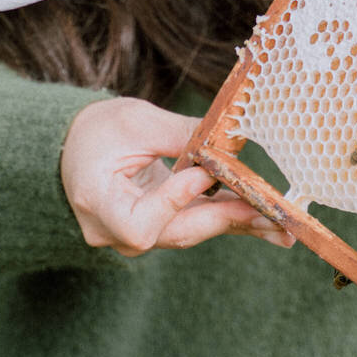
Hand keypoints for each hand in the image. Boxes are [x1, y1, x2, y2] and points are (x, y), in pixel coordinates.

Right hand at [60, 98, 294, 256]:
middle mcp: (116, 232)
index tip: (201, 176)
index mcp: (98, 204)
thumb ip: (177, 133)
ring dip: (238, 224)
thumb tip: (228, 139)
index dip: (173, 204)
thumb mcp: (133, 121)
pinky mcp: (159, 227)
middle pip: (176, 233)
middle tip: (269, 215)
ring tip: (282, 226)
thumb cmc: (97, 131)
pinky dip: (229, 219)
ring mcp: (137, 236)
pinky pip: (195, 225)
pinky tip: (267, 225)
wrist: (74, 149)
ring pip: (192, 232)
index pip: (140, 224)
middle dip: (226, 220)